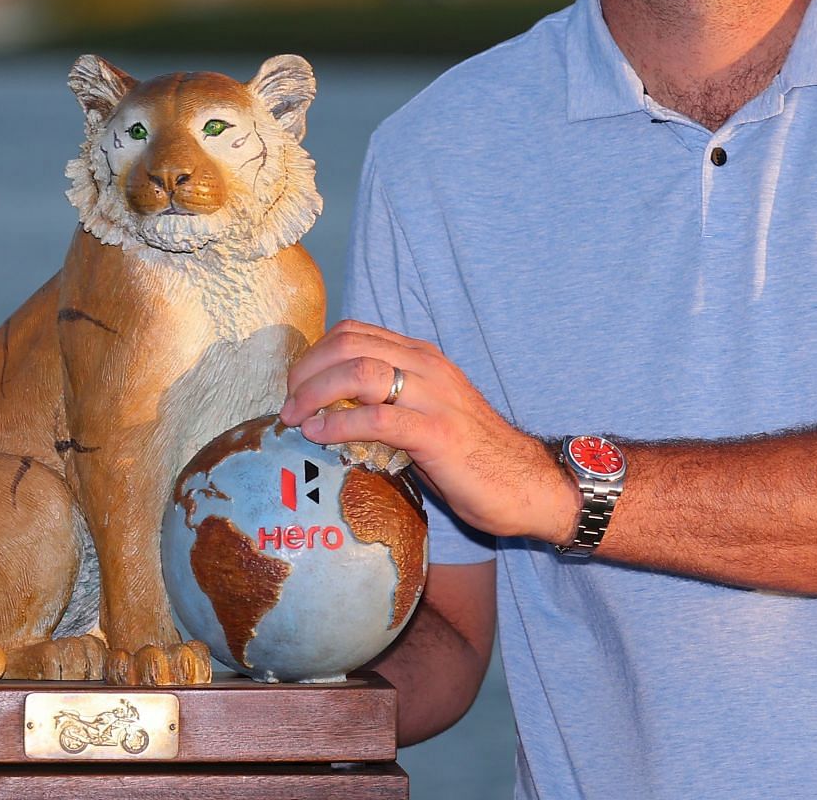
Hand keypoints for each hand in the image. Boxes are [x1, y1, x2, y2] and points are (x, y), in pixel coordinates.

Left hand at [281, 319, 578, 543]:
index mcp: (422, 357)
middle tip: (288, 405)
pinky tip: (320, 435)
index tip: (296, 387)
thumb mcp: (426, 414)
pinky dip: (340, 423)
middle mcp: (427, 367)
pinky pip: (377, 418)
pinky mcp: (437, 433)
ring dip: (315, 393)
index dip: (315, 354)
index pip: (355, 332)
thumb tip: (333, 410)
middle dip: (306, 371)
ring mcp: (433, 397)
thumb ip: (388, 401)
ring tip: (296, 419)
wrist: (527, 483)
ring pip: (359, 372)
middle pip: (349, 345)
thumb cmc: (472, 456)